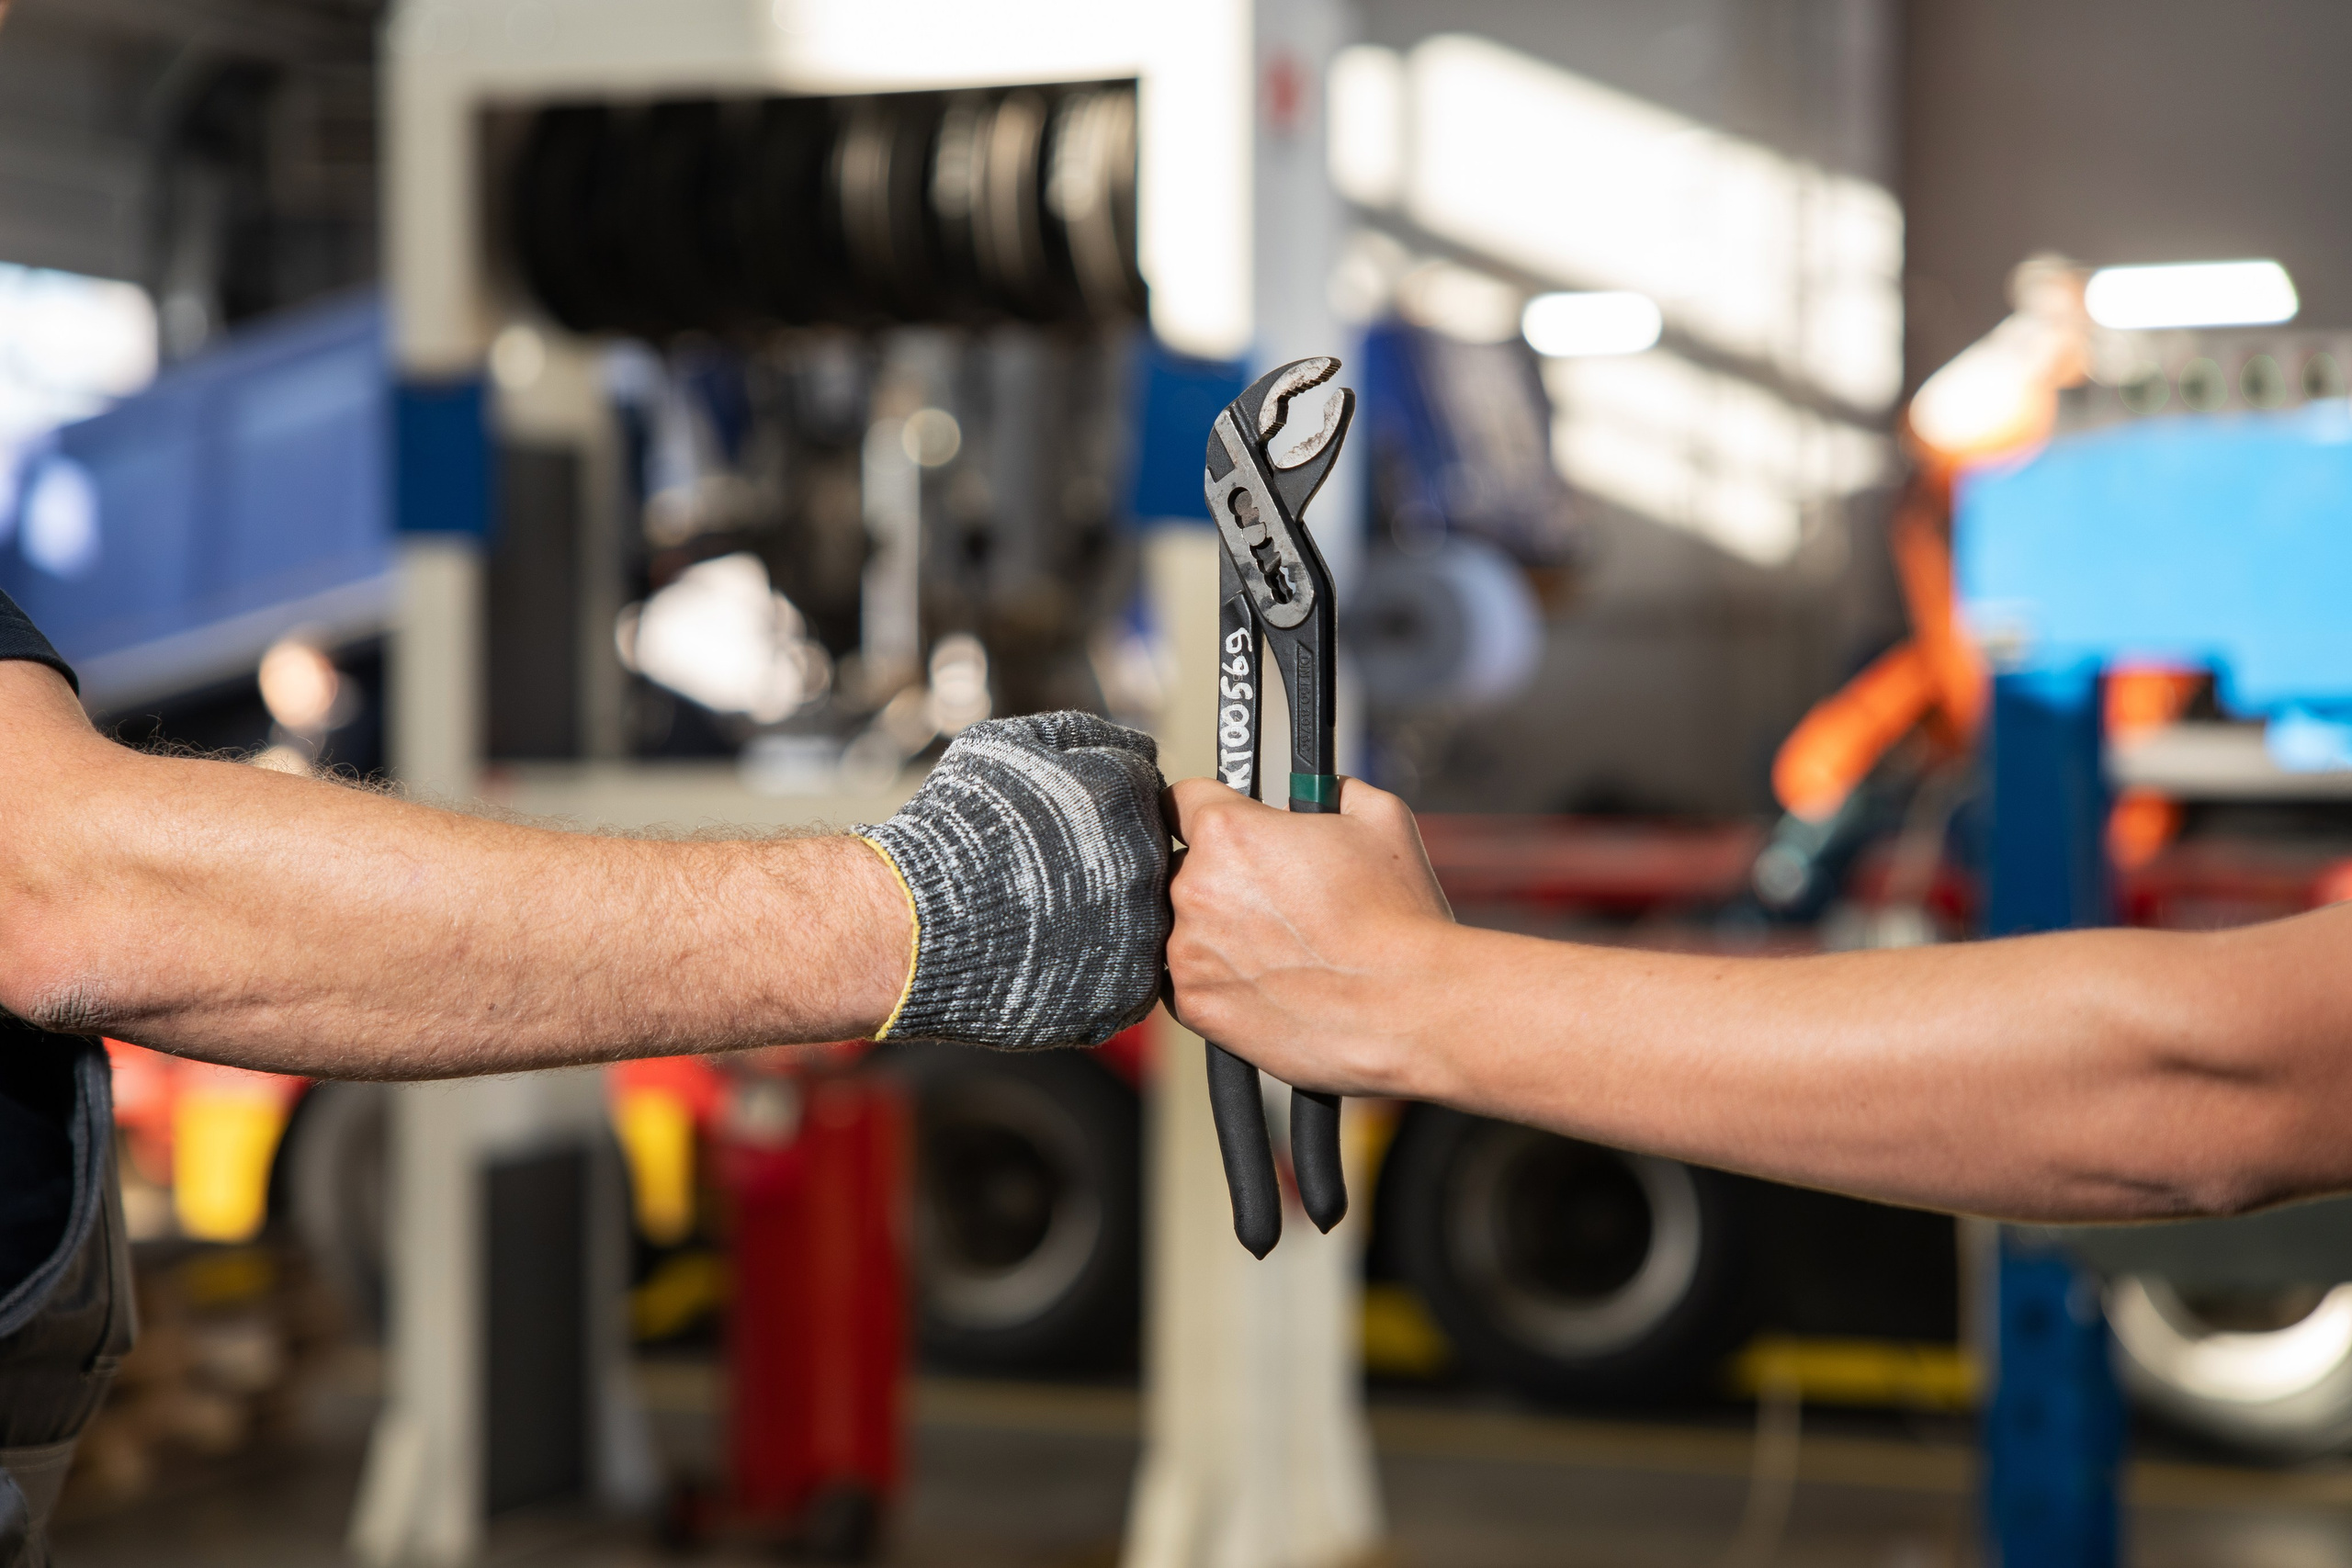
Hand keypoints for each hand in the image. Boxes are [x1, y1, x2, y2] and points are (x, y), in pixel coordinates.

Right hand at [857, 712, 1169, 1049]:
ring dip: (1110, 919)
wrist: (913, 923)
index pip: (1146, 794)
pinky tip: (1053, 958)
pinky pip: (1129, 975)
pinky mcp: (1128, 988)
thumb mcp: (1008, 745)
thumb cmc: (952, 834)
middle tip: (1058, 880)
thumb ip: (1081, 735)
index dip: (1105, 812)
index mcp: (1125, 793)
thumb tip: (1128, 745)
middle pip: (1150, 857)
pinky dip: (1098, 970)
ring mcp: (1142, 929)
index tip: (1072, 832)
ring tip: (1050, 922)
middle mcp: (1146, 859)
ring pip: (1145, 919)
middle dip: (1112, 864)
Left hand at [1164, 775, 1453, 1096]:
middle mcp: (1194, 888)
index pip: (1181, 800)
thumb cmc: (1398, 916)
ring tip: (1279, 947)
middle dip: (1218, 876)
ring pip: (1182, 928)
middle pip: (1181, 868)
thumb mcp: (1380, 818)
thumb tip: (1323, 788)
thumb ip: (1333, 789)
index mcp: (1227, 831)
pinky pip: (1189, 981)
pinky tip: (1267, 981)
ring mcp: (1189, 952)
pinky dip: (1219, 980)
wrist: (1410, 1007)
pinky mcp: (1196, 1005)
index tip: (1222, 827)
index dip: (1208, 810)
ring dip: (1217, 931)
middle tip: (1272, 898)